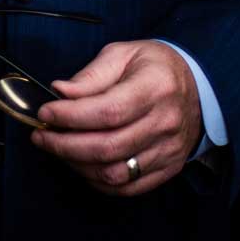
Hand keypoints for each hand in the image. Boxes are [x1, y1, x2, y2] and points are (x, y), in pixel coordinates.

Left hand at [30, 41, 202, 195]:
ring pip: (116, 172)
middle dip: (65, 145)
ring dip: (77, 165)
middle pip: (108, 147)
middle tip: (40, 134)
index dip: (71, 116)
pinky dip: (99, 181)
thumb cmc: (155, 66)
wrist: (199, 85)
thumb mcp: (123, 53)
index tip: (45, 112)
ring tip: (56, 148)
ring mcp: (168, 150)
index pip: (108, 111)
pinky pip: (129, 187)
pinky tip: (80, 164)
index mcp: (155, 88)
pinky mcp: (168, 168)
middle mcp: (165, 123)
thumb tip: (60, 92)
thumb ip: (91, 75)